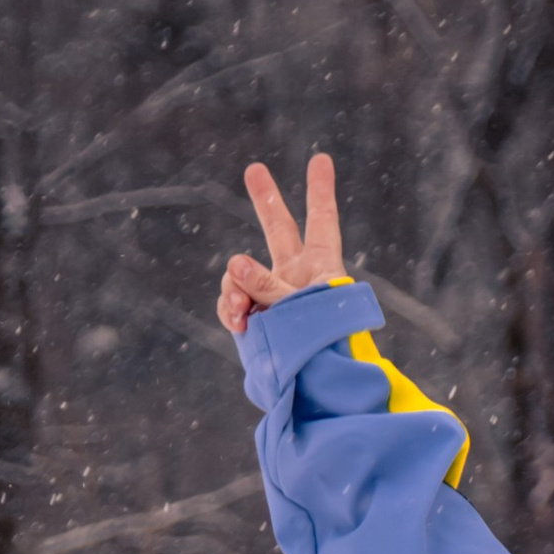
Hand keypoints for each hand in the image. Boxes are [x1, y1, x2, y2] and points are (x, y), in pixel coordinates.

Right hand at [217, 153, 348, 335]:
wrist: (317, 394)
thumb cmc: (322, 350)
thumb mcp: (297, 309)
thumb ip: (266, 283)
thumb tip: (233, 264)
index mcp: (322, 269)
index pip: (321, 221)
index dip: (319, 190)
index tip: (320, 159)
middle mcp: (298, 276)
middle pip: (279, 229)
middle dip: (265, 200)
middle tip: (254, 169)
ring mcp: (274, 296)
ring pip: (243, 272)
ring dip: (236, 286)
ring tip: (242, 310)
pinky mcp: (257, 318)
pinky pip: (234, 302)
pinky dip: (231, 309)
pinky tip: (238, 321)